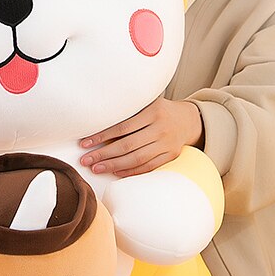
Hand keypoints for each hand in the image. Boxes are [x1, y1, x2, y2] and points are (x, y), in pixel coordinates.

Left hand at [79, 98, 203, 177]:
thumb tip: (98, 124)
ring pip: (137, 158)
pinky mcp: (171, 155)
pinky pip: (149, 166)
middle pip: (128, 145)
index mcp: (153, 112)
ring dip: (114, 165)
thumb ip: (128, 112)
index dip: (102, 137)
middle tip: (86, 161)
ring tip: (96, 168)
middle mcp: (161, 128)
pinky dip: (131, 171)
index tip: (85, 143)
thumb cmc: (160, 111)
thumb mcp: (148, 104)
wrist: (189, 120)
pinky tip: (116, 172)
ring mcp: (167, 144)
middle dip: (104, 154)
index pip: (122, 127)